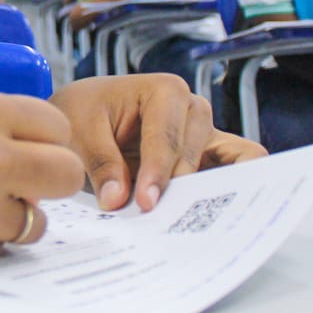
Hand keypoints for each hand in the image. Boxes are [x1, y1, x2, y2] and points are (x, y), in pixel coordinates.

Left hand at [49, 74, 265, 211]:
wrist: (85, 113)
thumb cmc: (85, 113)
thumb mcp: (80, 133)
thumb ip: (101, 164)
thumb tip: (117, 200)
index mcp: (164, 91)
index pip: (167, 138)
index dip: (157, 173)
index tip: (145, 203)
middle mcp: (192, 108)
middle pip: (200, 153)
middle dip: (182, 187)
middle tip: (166, 218)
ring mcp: (205, 133)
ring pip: (231, 161)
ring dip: (215, 191)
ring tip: (196, 220)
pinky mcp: (208, 157)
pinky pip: (232, 172)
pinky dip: (227, 193)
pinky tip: (212, 217)